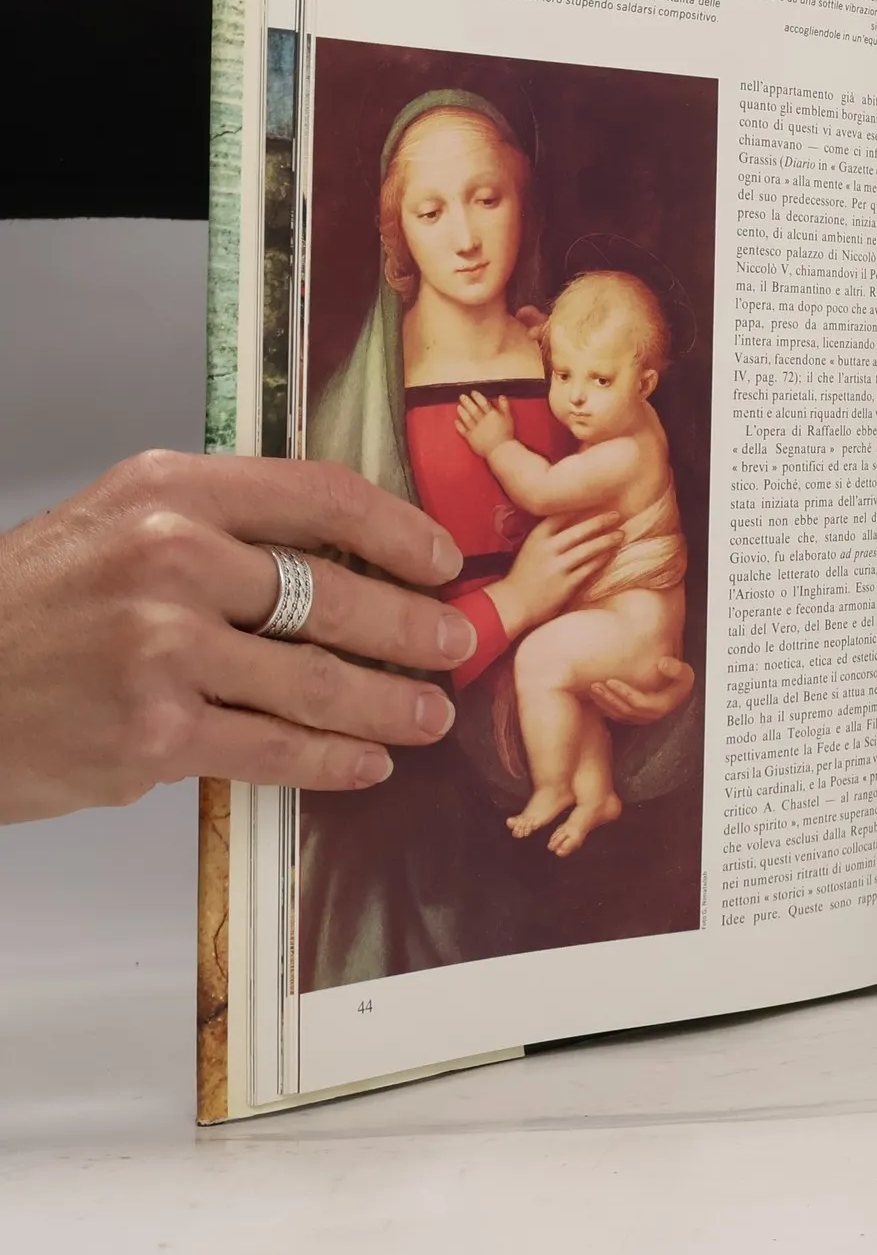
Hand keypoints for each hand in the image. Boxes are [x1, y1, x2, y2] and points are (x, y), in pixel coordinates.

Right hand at [0, 452, 477, 823]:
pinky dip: (335, 760)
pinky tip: (367, 762)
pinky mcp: (155, 733)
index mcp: (172, 491)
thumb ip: (223, 526)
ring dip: (392, 702)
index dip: (401, 531)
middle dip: (414, 627)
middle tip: (457, 645)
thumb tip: (347, 556)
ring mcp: (163, 649)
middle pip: (335, 594)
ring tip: (432, 713)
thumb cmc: (32, 606)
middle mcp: (172, 559)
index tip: (444, 560)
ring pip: (318, 681)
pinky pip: (276, 748)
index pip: (322, 496)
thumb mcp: (119, 522)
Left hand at [454, 391, 514, 457]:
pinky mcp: (471, 438)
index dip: (477, 397)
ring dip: (462, 412)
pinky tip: (456, 421)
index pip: (483, 403)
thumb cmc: (506, 434)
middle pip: (473, 409)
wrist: (501, 450)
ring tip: (458, 406)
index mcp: (492, 415)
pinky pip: (463, 430)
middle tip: (462, 396)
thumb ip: (505, 406)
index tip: (473, 392)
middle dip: (467, 402)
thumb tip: (501, 396)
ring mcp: (475, 429)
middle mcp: (482, 420)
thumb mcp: (508, 418)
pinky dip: (459, 426)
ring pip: (467, 418)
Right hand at [485, 512, 622, 639]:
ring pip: (587, 549)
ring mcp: (556, 568)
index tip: (597, 500)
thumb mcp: (532, 548)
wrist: (514, 603)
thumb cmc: (526, 573)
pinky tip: (610, 554)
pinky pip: (588, 569)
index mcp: (537, 537)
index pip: (561, 515)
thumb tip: (578, 519)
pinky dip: (601, 560)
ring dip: (606, 540)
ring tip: (620, 535)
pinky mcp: (565, 585)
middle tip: (616, 515)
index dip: (581, 507)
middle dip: (599, 521)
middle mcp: (547, 550)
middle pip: (579, 531)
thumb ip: (550, 536)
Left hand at [588, 661, 696, 724]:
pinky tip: (595, 695)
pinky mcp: (635, 716)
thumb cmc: (679, 674)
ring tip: (591, 689)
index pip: (641, 703)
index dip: (625, 693)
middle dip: (609, 699)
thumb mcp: (685, 671)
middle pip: (627, 712)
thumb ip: (677, 668)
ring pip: (619, 715)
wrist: (675, 679)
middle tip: (594, 685)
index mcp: (663, 706)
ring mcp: (642, 718)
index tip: (611, 680)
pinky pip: (618, 715)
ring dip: (604, 703)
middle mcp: (652, 716)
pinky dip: (605, 706)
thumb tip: (662, 664)